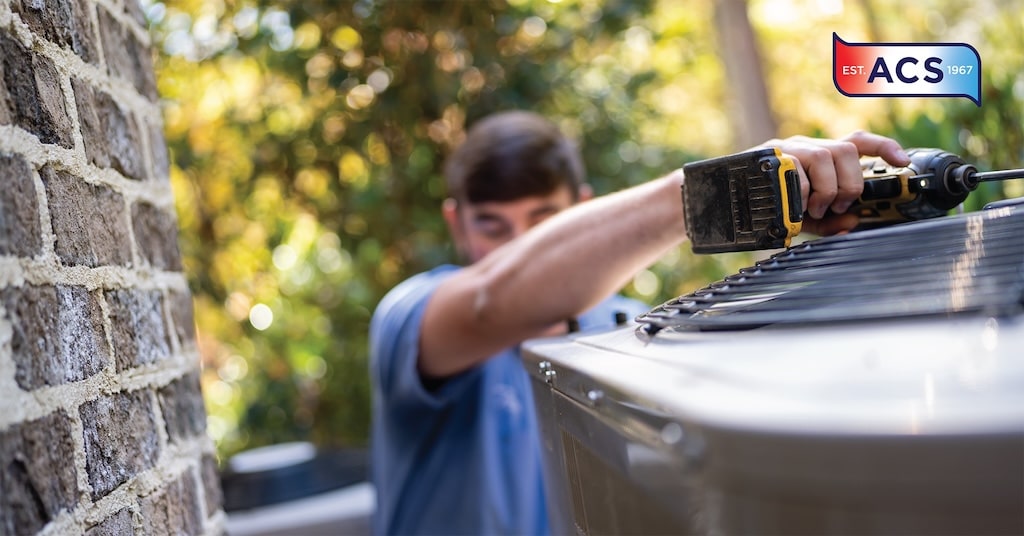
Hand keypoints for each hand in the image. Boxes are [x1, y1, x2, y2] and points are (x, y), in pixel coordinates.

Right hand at [758, 131, 909, 235]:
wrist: (726, 201)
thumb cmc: (769, 207)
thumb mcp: (805, 218)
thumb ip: (830, 221)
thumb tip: (854, 223)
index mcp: (819, 156)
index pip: (857, 141)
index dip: (884, 147)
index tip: (902, 162)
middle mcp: (805, 146)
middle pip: (844, 150)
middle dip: (848, 184)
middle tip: (836, 206)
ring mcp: (786, 148)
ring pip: (824, 156)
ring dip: (825, 188)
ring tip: (813, 208)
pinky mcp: (767, 155)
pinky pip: (796, 167)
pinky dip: (802, 191)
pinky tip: (795, 206)